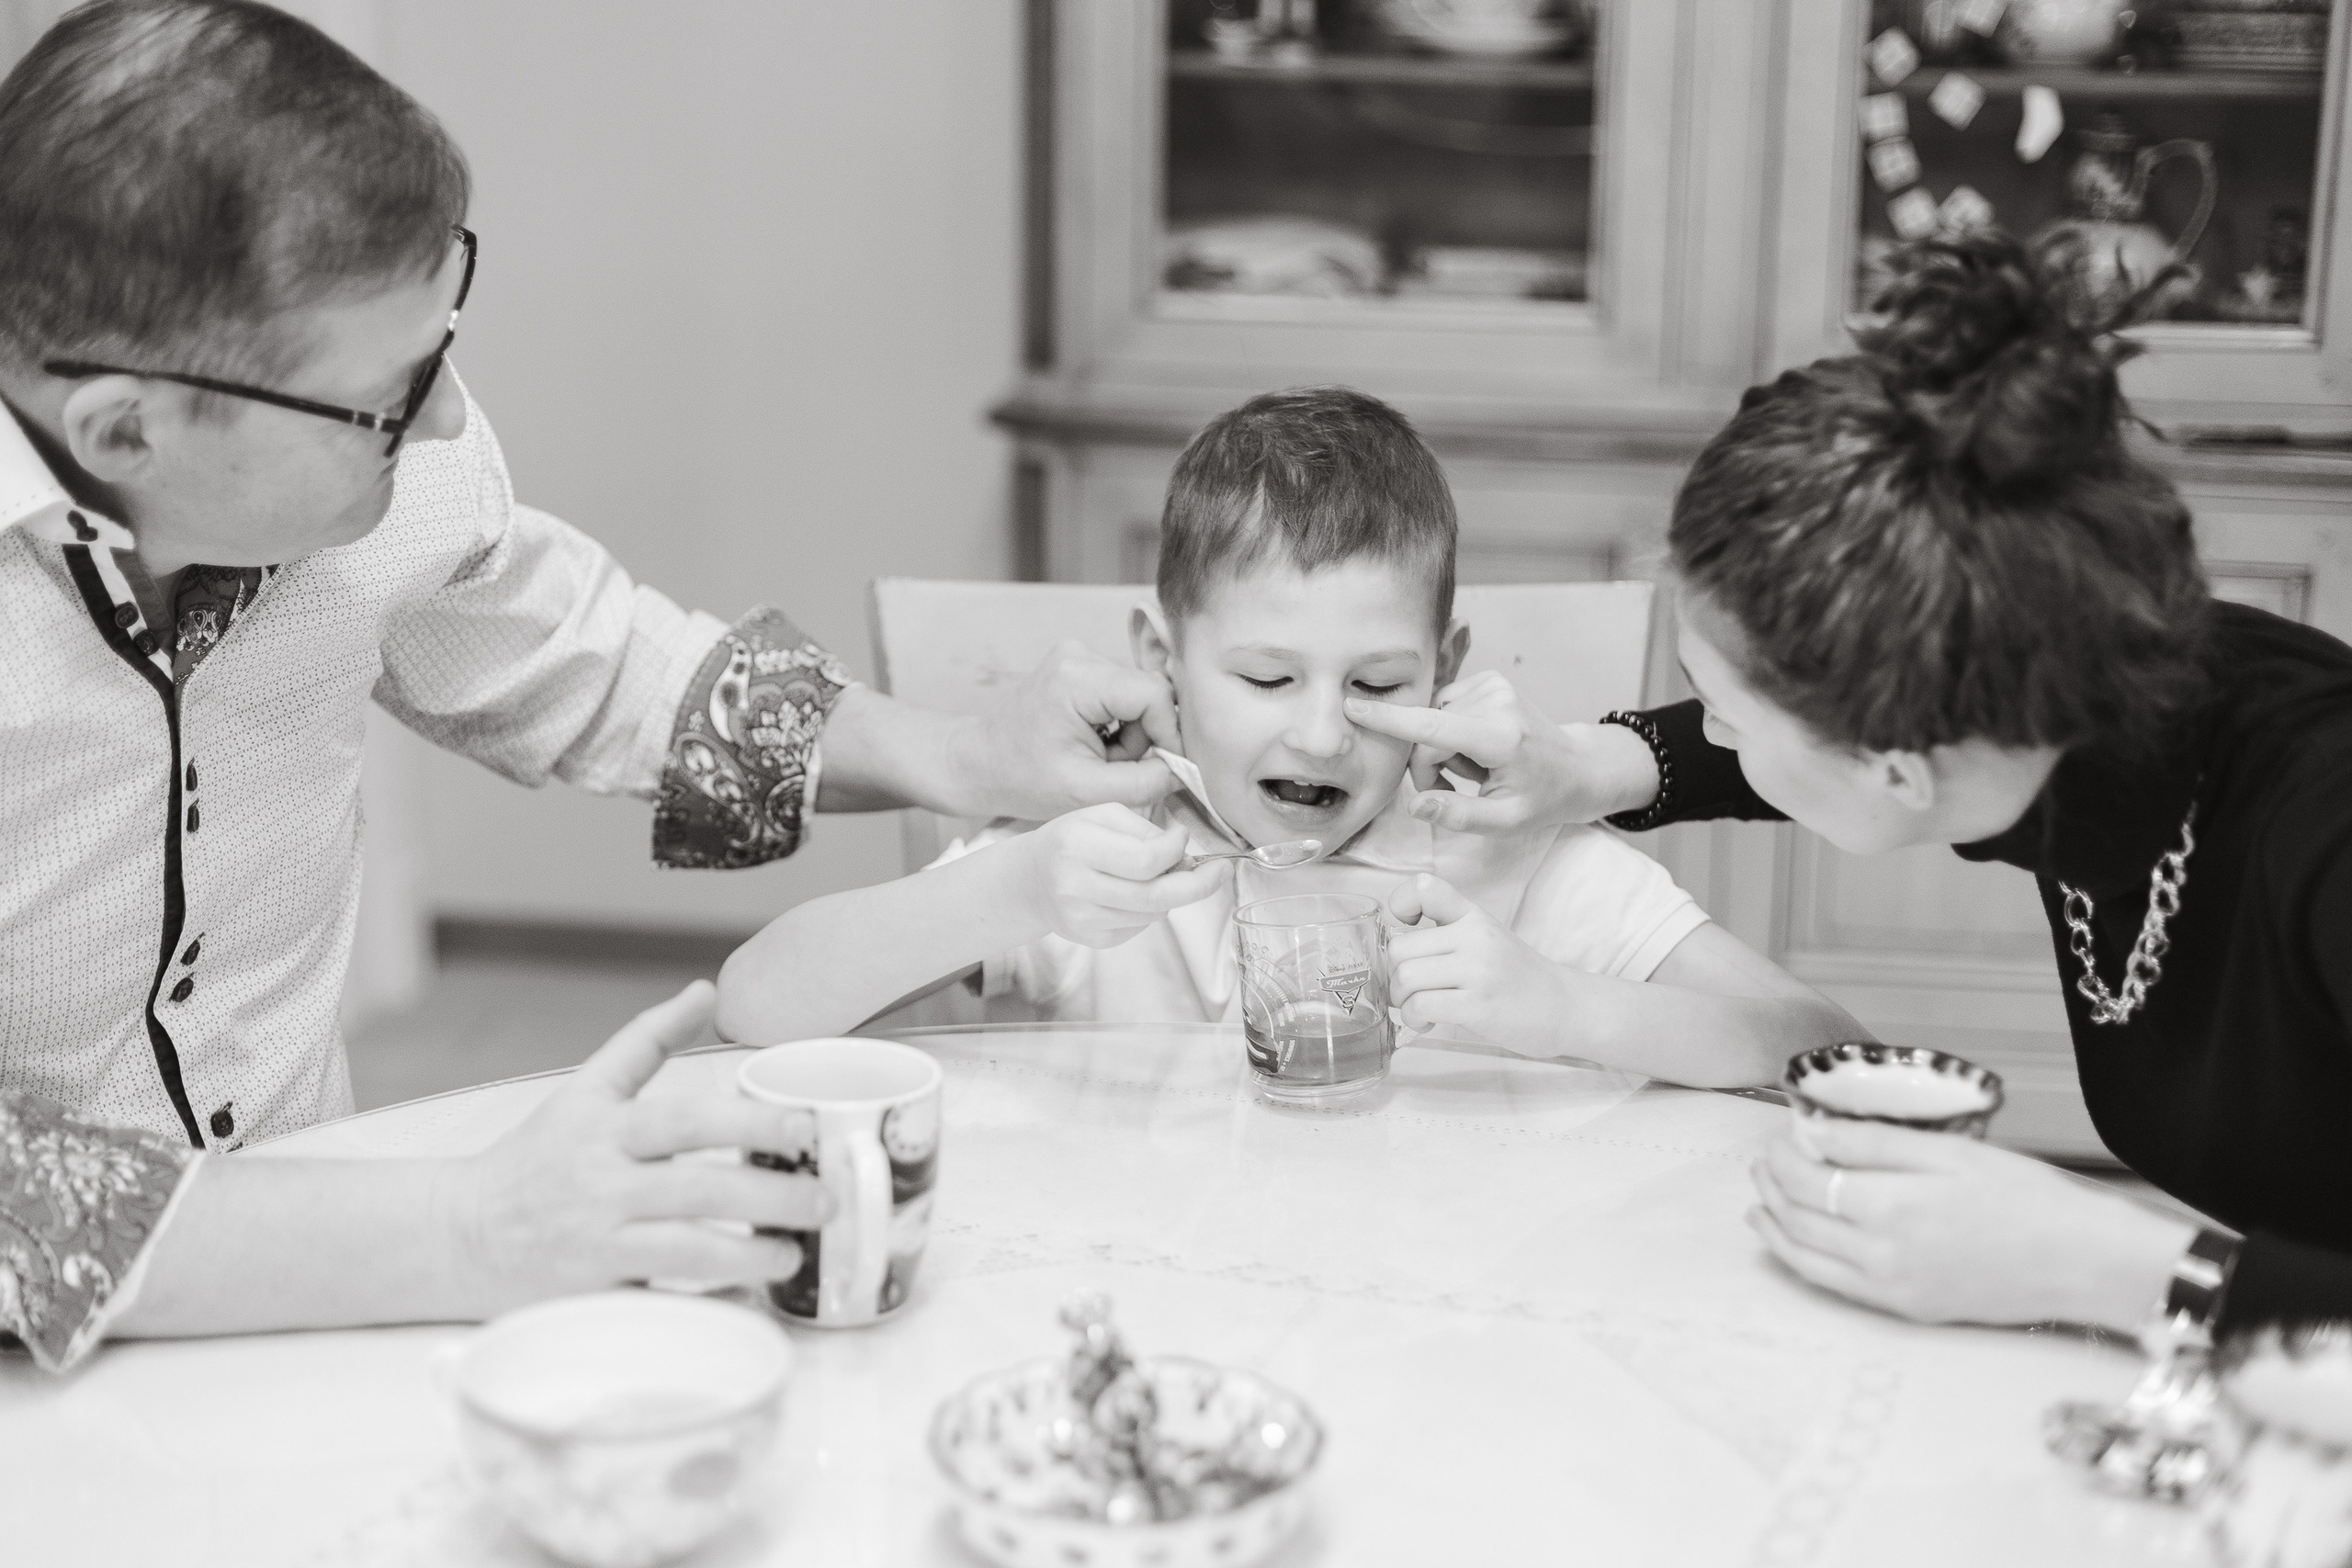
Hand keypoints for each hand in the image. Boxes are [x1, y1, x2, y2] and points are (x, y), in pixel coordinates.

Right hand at [442, 981, 835, 1312]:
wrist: (458, 1233)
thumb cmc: (535, 1158)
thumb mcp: (585, 1089)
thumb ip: (647, 1040)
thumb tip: (705, 990)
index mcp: (607, 1129)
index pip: (685, 1121)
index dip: (748, 1125)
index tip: (804, 1128)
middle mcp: (603, 1185)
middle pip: (697, 1189)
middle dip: (771, 1196)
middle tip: (828, 1198)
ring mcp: (598, 1245)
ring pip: (683, 1251)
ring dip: (747, 1255)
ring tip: (795, 1252)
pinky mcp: (593, 1296)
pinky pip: (659, 1302)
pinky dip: (705, 1301)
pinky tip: (750, 1297)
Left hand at [954, 644, 1181, 818]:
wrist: (978, 764)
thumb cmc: (1021, 780)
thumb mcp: (1086, 793)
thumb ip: (1143, 782)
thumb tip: (1185, 771)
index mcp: (1078, 678)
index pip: (1154, 694)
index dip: (1169, 734)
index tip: (1164, 769)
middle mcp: (1080, 654)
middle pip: (1149, 693)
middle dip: (1144, 738)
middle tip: (1114, 769)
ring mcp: (1079, 656)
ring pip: (1139, 696)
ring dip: (1132, 735)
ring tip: (1097, 760)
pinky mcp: (1080, 666)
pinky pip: (1123, 695)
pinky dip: (1118, 726)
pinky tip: (1093, 745)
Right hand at [1014, 803, 1229, 947]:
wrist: (1030, 881)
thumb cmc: (1072, 839)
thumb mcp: (1102, 816)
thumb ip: (1144, 829)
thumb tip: (1183, 852)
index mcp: (1077, 846)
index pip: (1144, 860)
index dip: (1176, 850)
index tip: (1183, 838)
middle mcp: (1076, 887)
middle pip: (1156, 895)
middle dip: (1198, 884)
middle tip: (1219, 871)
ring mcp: (1083, 919)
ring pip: (1153, 913)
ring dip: (1172, 894)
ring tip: (1163, 875)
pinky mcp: (1092, 940)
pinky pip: (1141, 926)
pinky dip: (1151, 909)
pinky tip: (1135, 893)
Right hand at [1343, 672, 1659, 834]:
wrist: (1579, 766)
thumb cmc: (1545, 798)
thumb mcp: (1506, 822)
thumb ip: (1458, 816)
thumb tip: (1414, 805)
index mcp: (1500, 737)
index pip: (1433, 726)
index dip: (1389, 719)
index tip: (1352, 706)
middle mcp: (1495, 701)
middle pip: (1427, 733)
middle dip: (1427, 765)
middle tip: (1455, 790)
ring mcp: (1492, 686)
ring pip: (1431, 720)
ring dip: (1439, 749)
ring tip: (1472, 769)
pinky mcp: (1488, 680)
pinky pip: (1443, 708)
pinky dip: (1450, 733)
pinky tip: (1474, 749)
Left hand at [1385, 874, 1568, 1048]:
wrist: (1564, 1008)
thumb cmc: (1518, 978)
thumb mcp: (1487, 940)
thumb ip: (1448, 935)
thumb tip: (1394, 954)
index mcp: (1473, 916)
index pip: (1425, 888)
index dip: (1401, 903)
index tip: (1408, 928)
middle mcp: (1474, 937)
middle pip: (1399, 949)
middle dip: (1393, 976)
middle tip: (1410, 991)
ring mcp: (1477, 970)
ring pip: (1405, 978)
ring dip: (1401, 1001)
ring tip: (1418, 1008)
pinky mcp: (1478, 1005)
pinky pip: (1420, 1006)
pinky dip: (1413, 1018)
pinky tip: (1427, 1022)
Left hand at [1748, 1117, 2193, 1330]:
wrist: (2083, 1261)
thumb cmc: (2027, 1197)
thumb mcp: (1948, 1151)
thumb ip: (1872, 1142)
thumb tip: (1811, 1132)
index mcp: (1890, 1208)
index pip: (1805, 1180)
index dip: (1782, 1155)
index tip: (1780, 1135)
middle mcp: (1880, 1256)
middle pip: (1798, 1218)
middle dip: (1771, 1187)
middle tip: (1762, 1161)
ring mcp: (1891, 1290)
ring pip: (1805, 1258)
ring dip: (1775, 1226)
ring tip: (1760, 1200)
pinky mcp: (1906, 1309)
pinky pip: (1834, 1286)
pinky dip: (1801, 1261)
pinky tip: (1792, 1242)